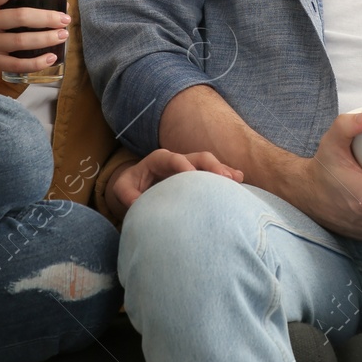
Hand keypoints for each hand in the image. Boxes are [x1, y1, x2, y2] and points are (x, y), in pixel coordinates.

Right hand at [0, 0, 69, 74]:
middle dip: (46, 18)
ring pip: (20, 42)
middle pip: (19, 17)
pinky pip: (16, 64)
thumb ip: (10, 1)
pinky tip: (51, 57)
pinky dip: (36, 63)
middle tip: (65, 18)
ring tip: (63, 35)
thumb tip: (55, 1)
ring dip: (46, 38)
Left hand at [104, 149, 242, 221]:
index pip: (173, 159)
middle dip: (211, 165)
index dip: (183, 165)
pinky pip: (213, 172)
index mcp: (158, 160)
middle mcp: (177, 159)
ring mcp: (189, 166)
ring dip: (223, 170)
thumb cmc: (130, 186)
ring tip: (237, 179)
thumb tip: (138, 204)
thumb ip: (128, 195)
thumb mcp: (122, 189)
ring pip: (209, 164)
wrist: (136, 184)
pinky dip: (225, 175)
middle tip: (223, 177)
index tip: (192, 175)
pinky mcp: (196, 175)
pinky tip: (239, 180)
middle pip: (197, 157)